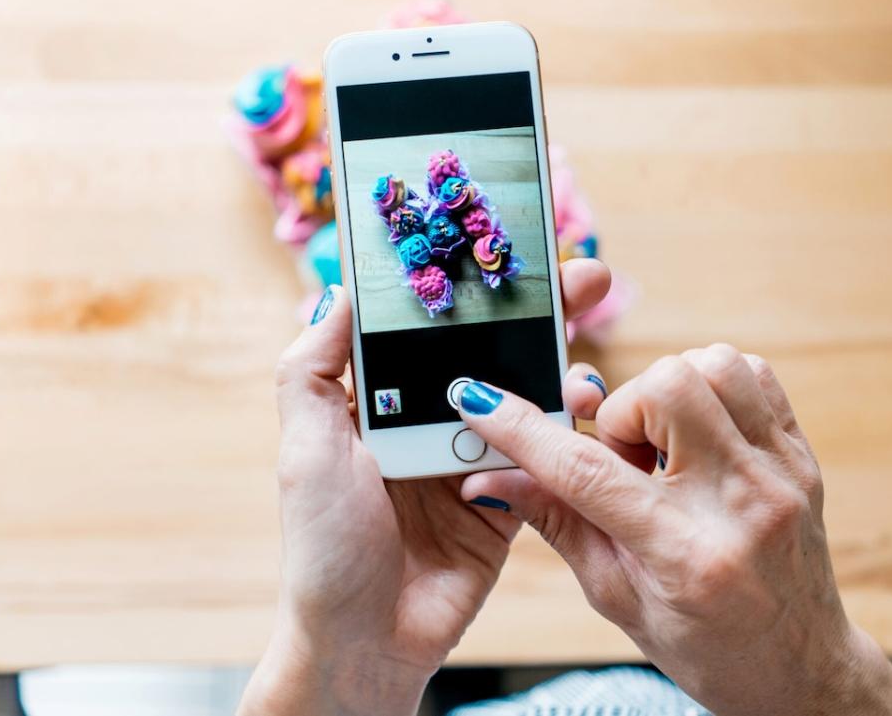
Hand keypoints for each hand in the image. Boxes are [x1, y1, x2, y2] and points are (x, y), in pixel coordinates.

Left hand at [237, 258, 613, 715]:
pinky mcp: (504, 501)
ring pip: (524, 399)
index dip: (470, 290)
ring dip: (560, 370)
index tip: (510, 251)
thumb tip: (339, 292)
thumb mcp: (305, 446)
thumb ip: (312, 368)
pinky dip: (565, 433)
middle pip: (488, 353)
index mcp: (377, 401)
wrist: (365, 640)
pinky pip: (542, 458)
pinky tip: (584, 410)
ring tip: (586, 356)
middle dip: (537, 314)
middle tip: (585, 275)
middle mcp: (426, 422)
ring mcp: (469, 460)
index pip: (429, 330)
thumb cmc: (323, 545)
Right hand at [456, 344, 891, 715]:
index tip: (479, 400)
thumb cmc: (707, 644)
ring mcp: (780, 472)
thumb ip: (557, 523)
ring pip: (711, 366)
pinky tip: (695, 431)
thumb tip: (488, 479)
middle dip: (622, 410)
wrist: (800, 667)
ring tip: (661, 443)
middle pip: (666, 389)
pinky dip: (710, 385)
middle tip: (624, 457)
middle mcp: (741, 503)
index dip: (522, 430)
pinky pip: (752, 373)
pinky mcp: (800, 453)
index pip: (587, 472)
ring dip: (667, 391)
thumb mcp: (617, 597)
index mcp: (685, 556)